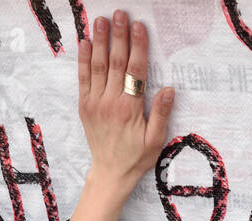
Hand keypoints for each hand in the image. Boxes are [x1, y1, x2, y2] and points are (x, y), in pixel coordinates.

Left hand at [70, 11, 173, 220]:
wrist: (110, 174)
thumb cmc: (136, 157)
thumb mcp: (155, 140)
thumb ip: (161, 114)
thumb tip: (168, 89)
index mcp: (129, 109)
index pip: (135, 71)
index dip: (137, 47)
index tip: (139, 27)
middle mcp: (110, 103)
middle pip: (115, 62)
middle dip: (118, 36)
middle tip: (120, 14)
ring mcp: (94, 103)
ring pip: (98, 66)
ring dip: (100, 41)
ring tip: (101, 20)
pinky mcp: (85, 106)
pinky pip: (83, 78)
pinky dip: (84, 60)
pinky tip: (85, 43)